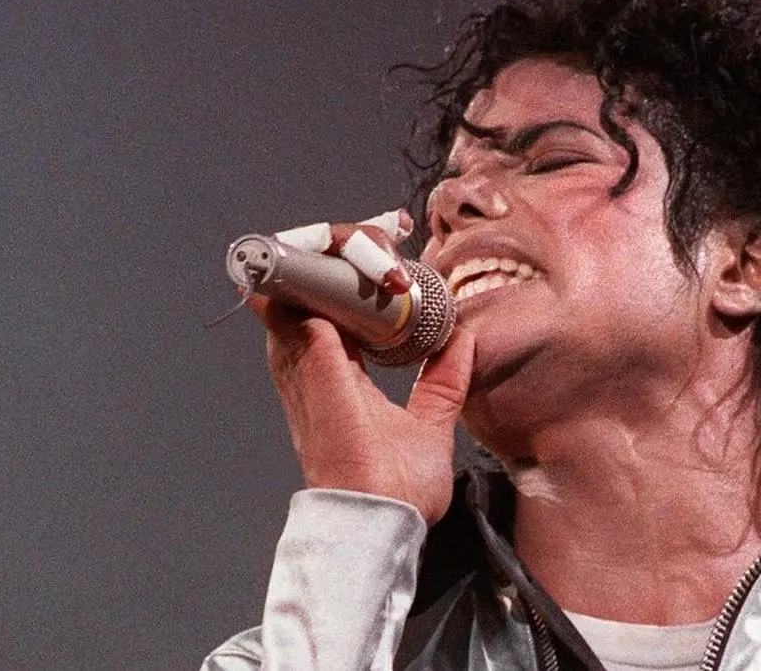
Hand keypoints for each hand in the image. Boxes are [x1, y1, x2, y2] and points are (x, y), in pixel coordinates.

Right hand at [247, 213, 473, 523]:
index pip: (330, 323)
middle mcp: (313, 379)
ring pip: (296, 306)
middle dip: (325, 266)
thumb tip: (464, 339)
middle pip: (305, 306)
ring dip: (315, 269)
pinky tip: (319, 259)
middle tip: (354, 236)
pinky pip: (299, 321)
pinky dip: (304, 289)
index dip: (342, 289)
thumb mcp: (432, 422)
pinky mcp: (316, 378)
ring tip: (336, 238)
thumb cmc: (397, 489)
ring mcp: (308, 378)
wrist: (381, 524)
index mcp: (337, 387)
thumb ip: (443, 379)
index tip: (369, 260)